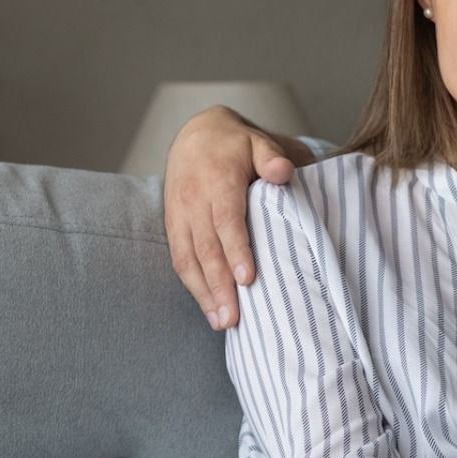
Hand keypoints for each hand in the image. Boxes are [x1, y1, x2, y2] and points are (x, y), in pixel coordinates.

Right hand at [164, 105, 295, 330]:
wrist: (195, 135)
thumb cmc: (236, 145)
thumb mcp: (257, 142)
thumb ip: (271, 156)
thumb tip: (283, 171)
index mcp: (217, 181)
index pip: (226, 220)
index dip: (236, 250)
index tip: (248, 279)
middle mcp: (193, 202)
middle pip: (206, 248)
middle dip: (219, 286)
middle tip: (233, 318)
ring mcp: (180, 216)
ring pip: (188, 259)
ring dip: (204, 293)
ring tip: (221, 322)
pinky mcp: (173, 226)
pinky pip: (179, 258)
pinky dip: (192, 285)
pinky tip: (208, 307)